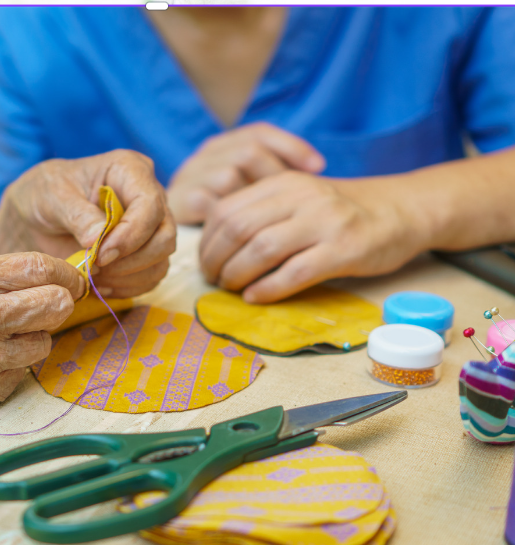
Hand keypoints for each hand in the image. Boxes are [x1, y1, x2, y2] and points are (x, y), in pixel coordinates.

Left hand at [0, 149, 175, 298]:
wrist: (39, 215)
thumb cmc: (46, 194)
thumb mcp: (52, 196)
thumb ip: (76, 215)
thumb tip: (98, 239)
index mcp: (131, 170)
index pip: (150, 205)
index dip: (130, 235)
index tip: (101, 254)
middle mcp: (149, 196)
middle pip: (164, 236)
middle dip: (132, 260)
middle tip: (97, 267)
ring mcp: (151, 226)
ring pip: (161, 260)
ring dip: (129, 277)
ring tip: (94, 277)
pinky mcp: (146, 252)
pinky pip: (151, 277)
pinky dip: (127, 287)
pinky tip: (100, 284)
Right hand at [0, 252, 85, 430]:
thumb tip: (51, 274)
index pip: (39, 269)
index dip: (67, 274)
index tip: (73, 280)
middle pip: (54, 306)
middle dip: (57, 305)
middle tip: (48, 307)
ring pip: (44, 344)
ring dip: (32, 340)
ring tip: (4, 337)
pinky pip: (22, 374)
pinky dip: (12, 368)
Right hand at [167, 123, 325, 223]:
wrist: (161, 231)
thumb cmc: (222, 217)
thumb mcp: (246, 190)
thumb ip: (270, 178)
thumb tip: (318, 170)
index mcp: (222, 146)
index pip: (260, 133)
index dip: (292, 147)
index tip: (319, 168)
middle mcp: (204, 155)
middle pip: (248, 152)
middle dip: (273, 176)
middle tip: (292, 204)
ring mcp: (189, 176)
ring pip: (230, 176)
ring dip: (251, 202)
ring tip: (269, 223)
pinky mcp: (180, 201)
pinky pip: (212, 205)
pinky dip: (233, 221)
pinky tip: (248, 238)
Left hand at [199, 171, 425, 302]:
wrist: (403, 209)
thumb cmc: (342, 210)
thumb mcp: (300, 197)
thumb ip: (264, 212)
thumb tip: (217, 246)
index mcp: (284, 183)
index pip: (227, 210)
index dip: (207, 241)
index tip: (205, 262)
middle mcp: (301, 198)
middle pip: (238, 230)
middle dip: (216, 260)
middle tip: (213, 280)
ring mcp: (324, 222)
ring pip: (261, 250)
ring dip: (237, 276)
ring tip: (232, 289)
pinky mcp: (343, 250)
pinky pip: (294, 272)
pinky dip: (268, 289)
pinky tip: (256, 297)